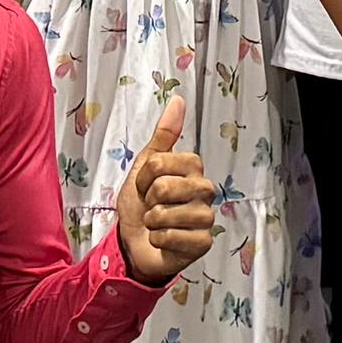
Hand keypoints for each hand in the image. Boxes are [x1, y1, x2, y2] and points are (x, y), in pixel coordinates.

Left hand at [113, 109, 219, 283]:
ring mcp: (206, 218)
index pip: (162, 162)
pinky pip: (173, 237)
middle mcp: (204, 190)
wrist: (135, 242)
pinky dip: (159, 239)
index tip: (145, 185)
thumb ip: (164, 135)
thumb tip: (178, 100)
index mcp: (192, 168)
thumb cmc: (142, 203)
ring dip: (152, 221)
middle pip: (165, 186)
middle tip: (152, 206)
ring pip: (168, 214)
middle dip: (148, 199)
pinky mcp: (203, 242)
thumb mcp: (146, 166)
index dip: (145, 176)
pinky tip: (163, 240)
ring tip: (157, 224)